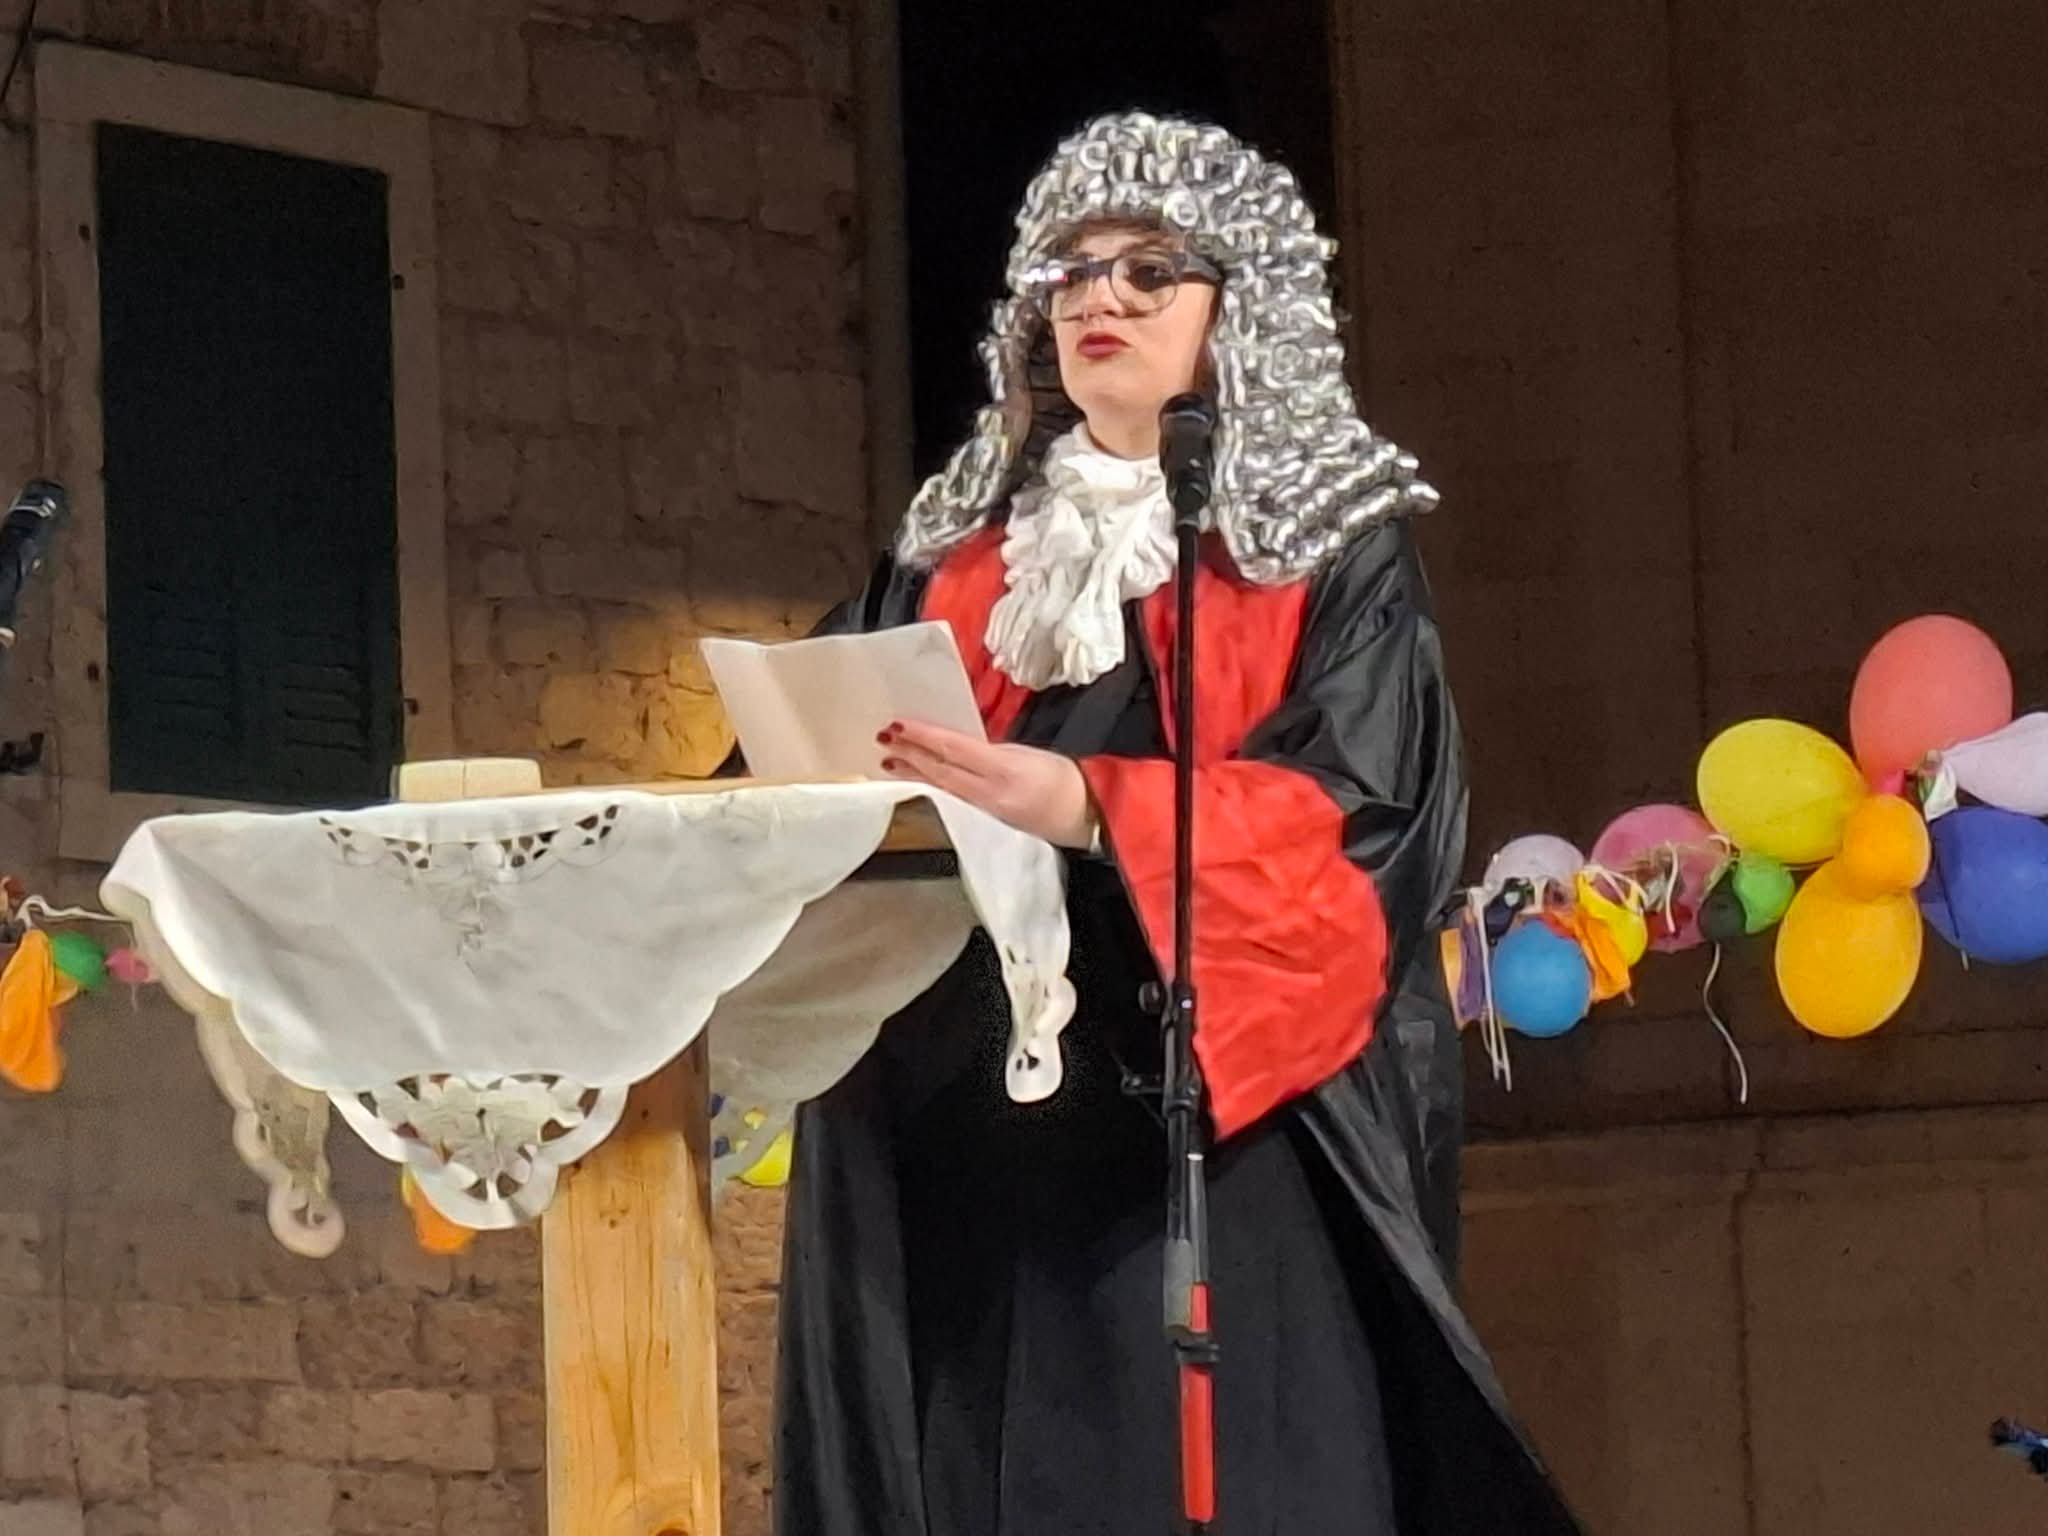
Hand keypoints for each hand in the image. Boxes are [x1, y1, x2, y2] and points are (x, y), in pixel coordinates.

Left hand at [878, 720, 1097, 848]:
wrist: (1084, 816)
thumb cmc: (1062, 778)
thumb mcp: (1027, 754)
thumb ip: (990, 750)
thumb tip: (957, 745)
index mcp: (1004, 769)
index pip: (953, 749)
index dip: (923, 737)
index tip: (898, 725)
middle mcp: (989, 793)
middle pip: (941, 771)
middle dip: (909, 754)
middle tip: (882, 739)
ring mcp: (985, 810)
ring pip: (942, 787)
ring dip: (914, 773)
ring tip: (887, 761)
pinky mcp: (985, 821)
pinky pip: (952, 800)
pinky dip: (932, 787)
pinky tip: (918, 781)